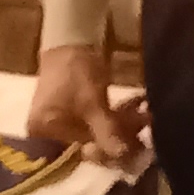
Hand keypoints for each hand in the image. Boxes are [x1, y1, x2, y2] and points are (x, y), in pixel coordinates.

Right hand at [26, 43, 150, 167]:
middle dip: (121, 134)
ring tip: (148, 112)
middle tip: (148, 124)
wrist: (70, 37)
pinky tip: (138, 105)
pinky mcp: (76, 112)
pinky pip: (98, 121)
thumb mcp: (92, 103)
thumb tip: (123, 156)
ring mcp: (64, 122)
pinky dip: (116, 115)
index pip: (82, 153)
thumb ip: (107, 131)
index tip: (137, 147)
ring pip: (99, 131)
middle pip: (92, 143)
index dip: (111, 152)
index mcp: (45, 133)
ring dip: (124, 123)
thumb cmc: (75, 69)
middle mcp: (50, 133)